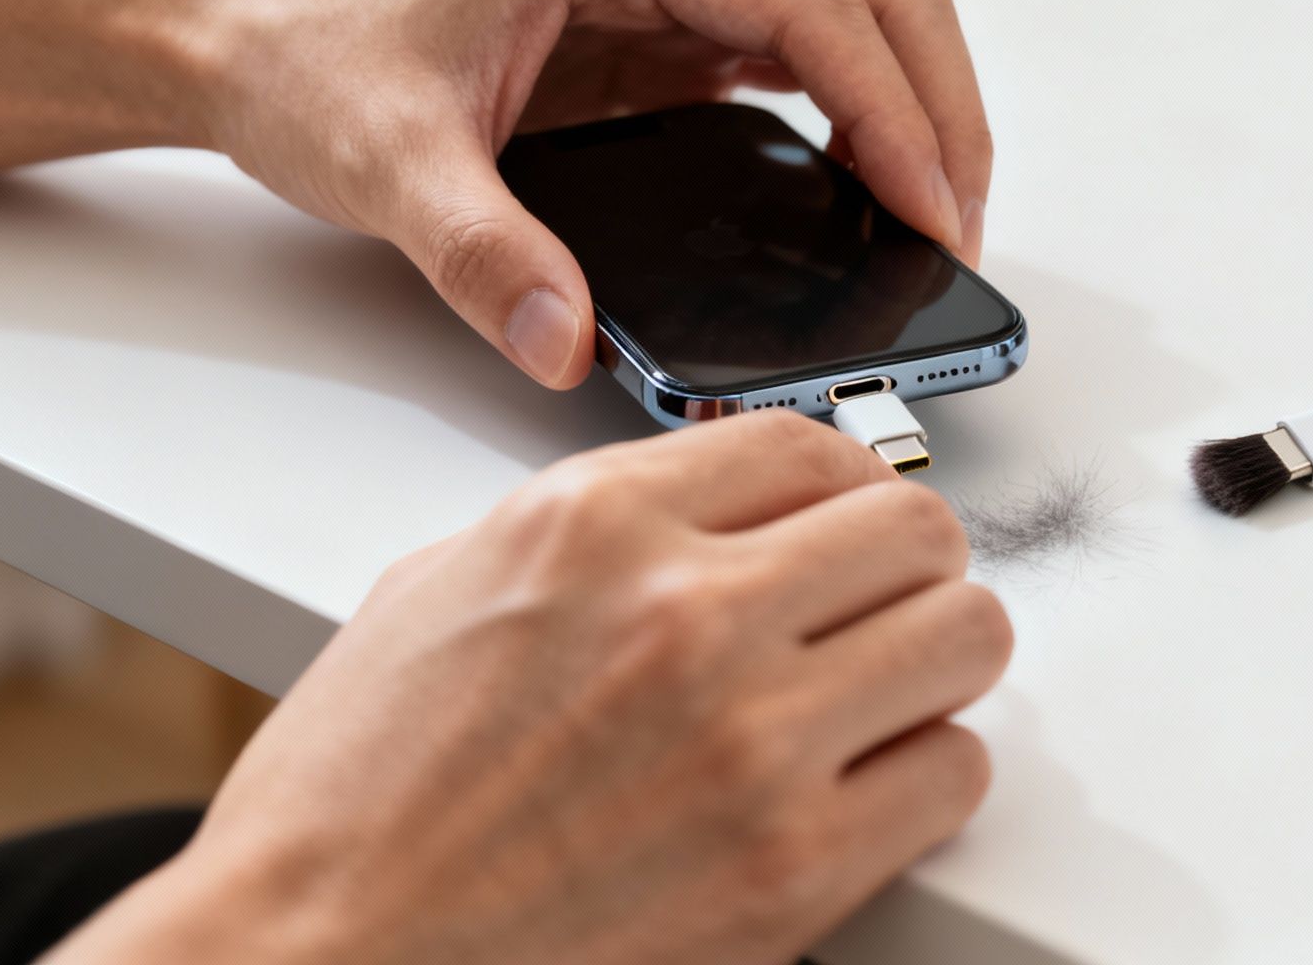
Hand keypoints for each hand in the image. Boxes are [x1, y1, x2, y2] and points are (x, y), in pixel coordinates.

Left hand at [0, 0, 989, 387]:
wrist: (238, 19)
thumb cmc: (304, 50)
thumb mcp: (385, 163)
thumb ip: (482, 255)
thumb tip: (568, 343)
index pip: (821, 8)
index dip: (901, 117)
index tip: (936, 218)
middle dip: (943, 104)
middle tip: (957, 229)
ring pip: (854, 1)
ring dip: (914, 97)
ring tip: (933, 215)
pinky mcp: (657, 9)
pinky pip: (797, 40)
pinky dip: (855, 104)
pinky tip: (858, 185)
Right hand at [47, 411, 1012, 964]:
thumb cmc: (347, 806)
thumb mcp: (439, 592)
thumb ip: (591, 533)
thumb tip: (701, 518)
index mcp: (590, 526)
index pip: (807, 441)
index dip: (842, 480)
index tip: (844, 515)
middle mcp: (683, 612)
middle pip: (915, 529)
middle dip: (906, 561)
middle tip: (876, 602)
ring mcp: (748, 744)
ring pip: (965, 638)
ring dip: (933, 659)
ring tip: (881, 691)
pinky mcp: (789, 872)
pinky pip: (952, 776)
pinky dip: (924, 774)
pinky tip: (863, 786)